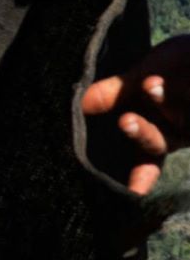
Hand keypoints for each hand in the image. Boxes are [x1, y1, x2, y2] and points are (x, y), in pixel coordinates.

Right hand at [82, 35, 189, 194]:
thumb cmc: (170, 66)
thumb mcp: (137, 76)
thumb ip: (113, 93)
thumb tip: (81, 103)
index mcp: (156, 133)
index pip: (145, 162)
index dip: (140, 178)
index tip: (135, 193)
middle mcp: (178, 132)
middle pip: (157, 143)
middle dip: (140, 133)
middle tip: (125, 121)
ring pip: (176, 117)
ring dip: (161, 101)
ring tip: (151, 82)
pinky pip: (189, 99)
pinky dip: (175, 89)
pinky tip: (168, 76)